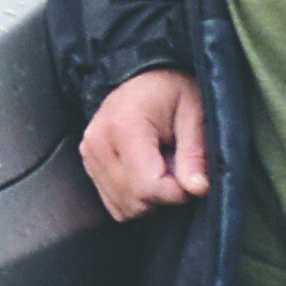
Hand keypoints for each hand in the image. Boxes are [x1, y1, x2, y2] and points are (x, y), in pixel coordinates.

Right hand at [79, 68, 209, 221]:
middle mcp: (98, 142)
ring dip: (151, 197)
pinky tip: (146, 171)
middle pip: (135, 201)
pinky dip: (136, 197)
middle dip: (164, 194)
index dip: (177, 192)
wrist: (145, 76)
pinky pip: (115, 204)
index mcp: (123, 126)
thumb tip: (197, 189)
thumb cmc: (172, 89)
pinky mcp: (88, 165)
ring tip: (161, 164)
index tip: (192, 176)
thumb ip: (195, 153)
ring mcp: (89, 155)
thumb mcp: (195, 112)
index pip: (147, 187)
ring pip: (124, 208)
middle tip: (177, 163)